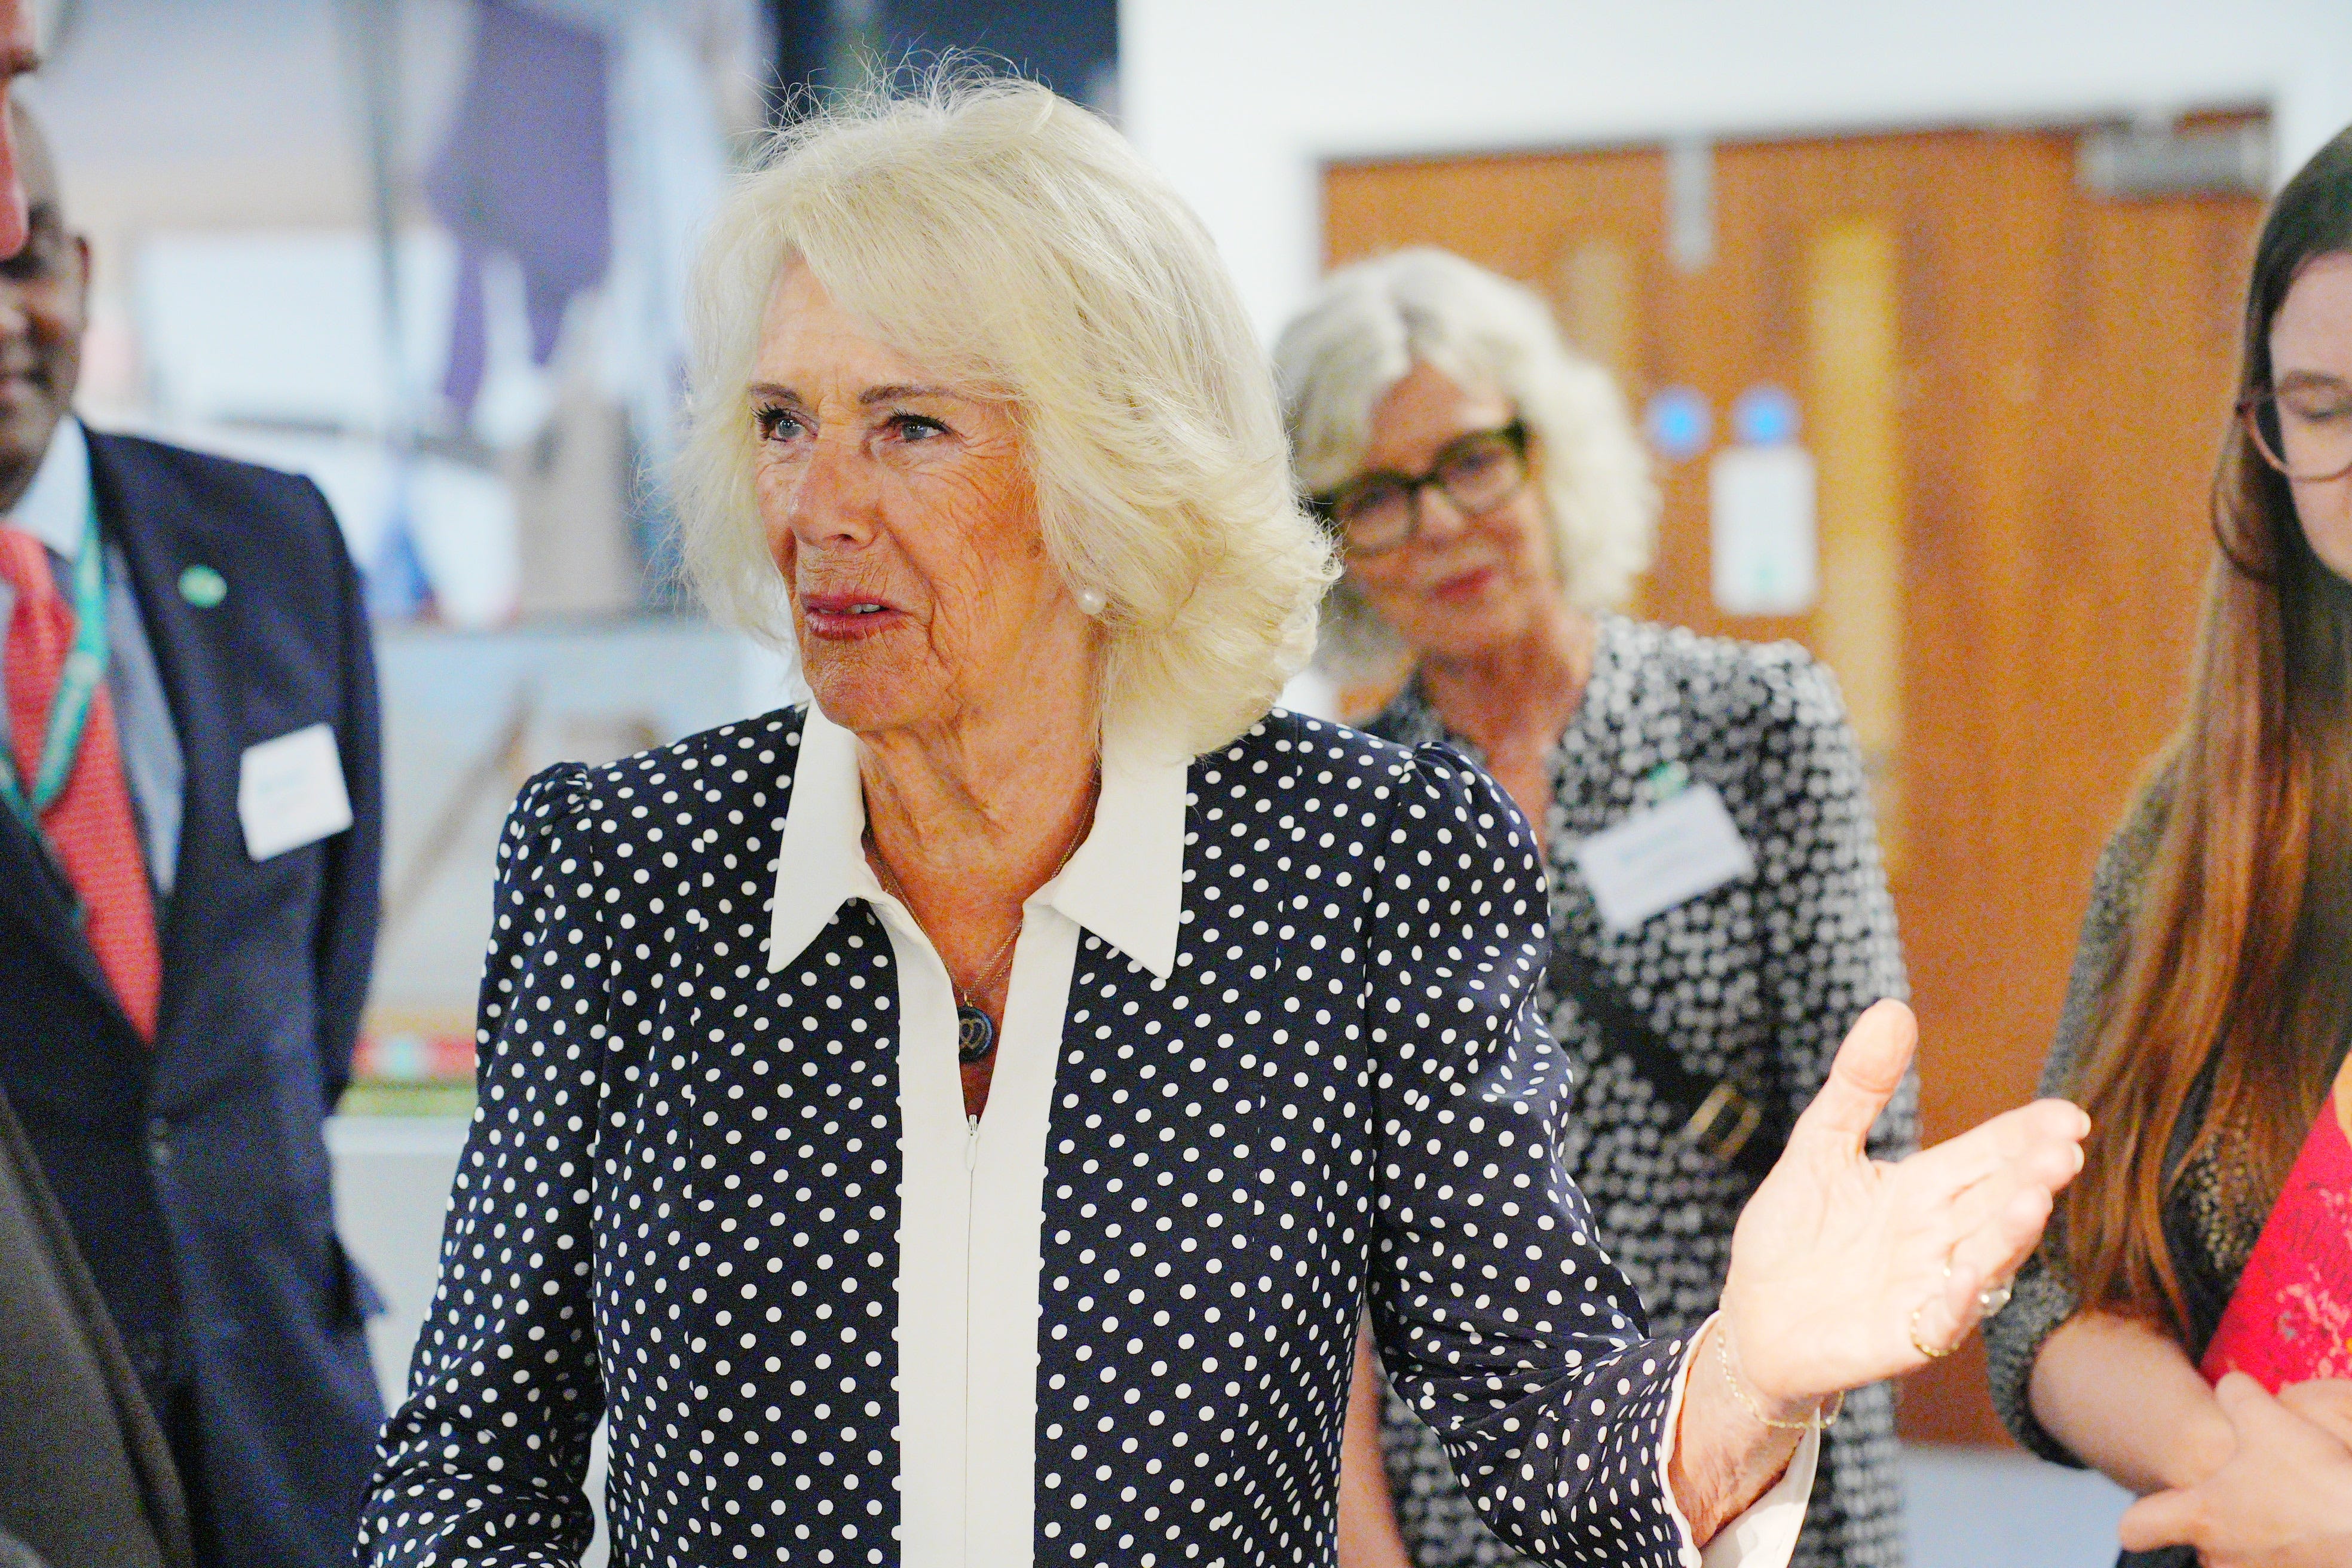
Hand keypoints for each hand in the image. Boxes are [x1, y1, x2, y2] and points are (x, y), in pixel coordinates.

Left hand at [1718, 999, 2089, 1407]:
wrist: (1751, 1318)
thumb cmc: (1792, 1235)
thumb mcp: (1819, 1146)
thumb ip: (1858, 1086)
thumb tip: (1893, 1007)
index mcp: (1921, 1190)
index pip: (1986, 1156)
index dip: (2025, 1136)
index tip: (2068, 1115)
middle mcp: (1937, 1238)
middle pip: (1995, 1201)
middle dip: (2032, 1175)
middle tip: (2065, 1147)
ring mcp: (1926, 1289)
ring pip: (1983, 1257)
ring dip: (2010, 1231)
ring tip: (2036, 1197)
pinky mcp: (1903, 1337)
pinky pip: (1940, 1318)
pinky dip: (1958, 1298)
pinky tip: (1970, 1274)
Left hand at [2119, 1373, 2351, 1564]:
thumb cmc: (2316, 1483)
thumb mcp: (2270, 1422)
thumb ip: (2239, 1399)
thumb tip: (2231, 1386)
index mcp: (2204, 1517)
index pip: (2138, 1527)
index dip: (2141, 1518)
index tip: (2153, 1509)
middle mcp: (2224, 1560)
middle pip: (2203, 1546)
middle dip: (2222, 1525)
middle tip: (2252, 1499)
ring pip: (2245, 1560)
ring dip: (2261, 1541)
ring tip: (2296, 1513)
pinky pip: (2285, 1566)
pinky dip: (2295, 1554)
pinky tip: (2318, 1534)